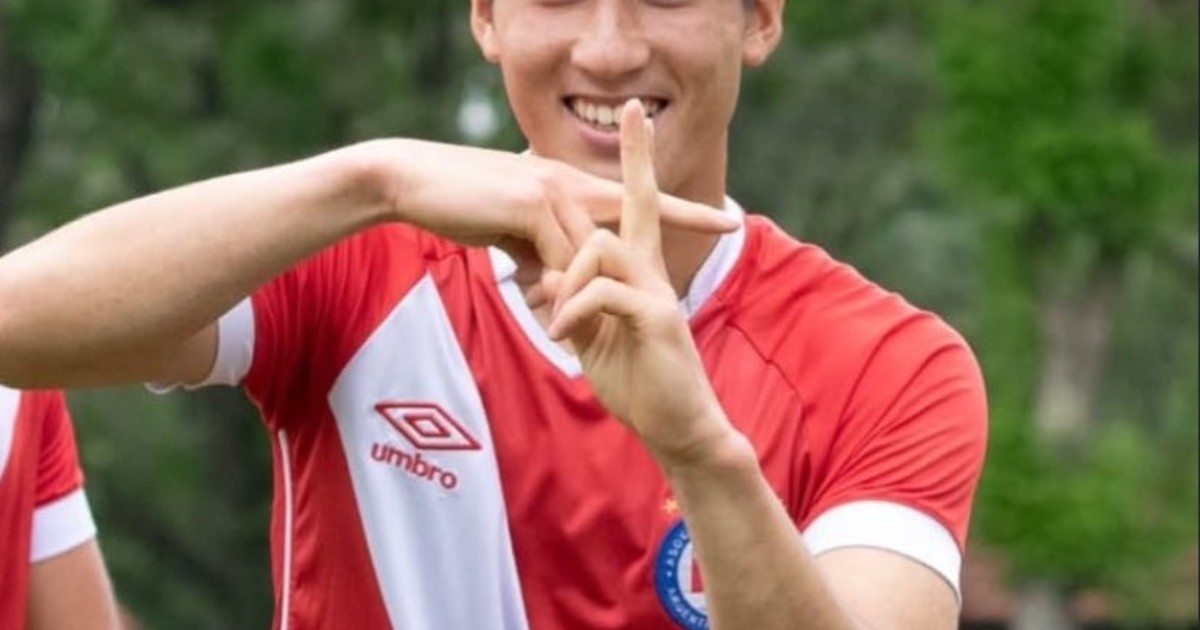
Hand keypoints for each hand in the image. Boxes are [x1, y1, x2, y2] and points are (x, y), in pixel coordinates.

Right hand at [358, 139, 736, 272]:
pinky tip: (560, 308)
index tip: (724, 218)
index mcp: (567, 188)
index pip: (633, 199)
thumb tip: (553, 285)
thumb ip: (538, 256)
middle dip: (680, 221)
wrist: (413, 181)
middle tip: (730, 228)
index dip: (680, 207)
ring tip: (599, 317)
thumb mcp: (507, 233)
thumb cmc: (459, 203)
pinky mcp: (531, 204)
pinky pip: (561, 254)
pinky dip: (563, 285)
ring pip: (592, 247)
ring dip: (593, 287)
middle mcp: (568, 183)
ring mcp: (552, 190)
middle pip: (632, 212)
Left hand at [545, 100, 733, 466]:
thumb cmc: (638, 384)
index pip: (631, 207)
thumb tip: (546, 276)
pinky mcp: (658, 317)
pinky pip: (602, 292)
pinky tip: (562, 337)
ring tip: (555, 324)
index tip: (636, 118)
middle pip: (638, 202)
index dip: (634, 163)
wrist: (677, 428)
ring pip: (602, 249)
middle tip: (635, 107)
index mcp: (637, 273)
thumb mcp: (592, 339)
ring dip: (565, 279)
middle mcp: (652, 272)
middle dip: (637, 155)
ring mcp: (658, 291)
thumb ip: (571, 302)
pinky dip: (571, 311)